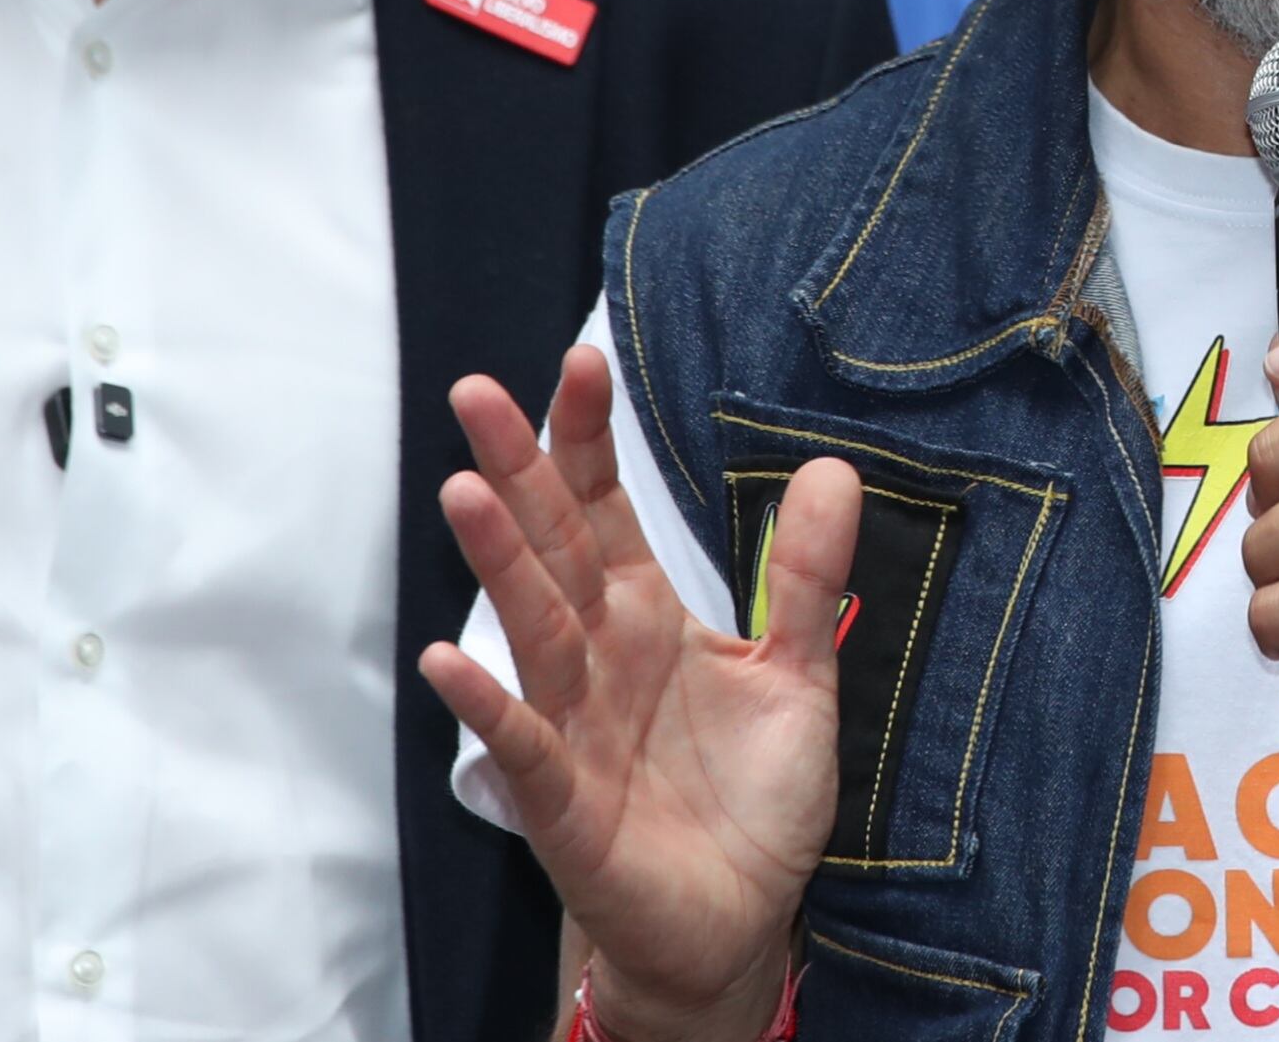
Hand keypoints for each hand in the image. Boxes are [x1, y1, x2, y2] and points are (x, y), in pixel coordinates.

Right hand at [419, 346, 856, 1041]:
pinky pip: (524, 745)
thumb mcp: (798, 675)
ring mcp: (574, 726)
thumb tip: (828, 467)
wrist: (737, 919)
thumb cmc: (751, 798)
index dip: (589, 440)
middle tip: (477, 392)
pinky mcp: (566, 803)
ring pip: (531, 630)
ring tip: (462, 492)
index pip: (606, 511)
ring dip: (497, 564)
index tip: (581, 360)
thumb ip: (805, 577)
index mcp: (647, 617)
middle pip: (553, 548)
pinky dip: (489, 705)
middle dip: (517, 473)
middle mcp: (599, 657)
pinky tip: (450, 658)